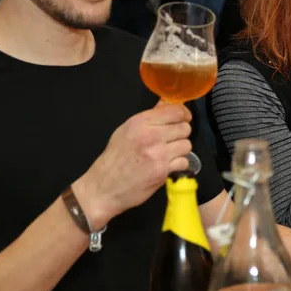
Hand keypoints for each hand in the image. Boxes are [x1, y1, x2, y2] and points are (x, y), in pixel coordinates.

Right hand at [72, 102, 192, 228]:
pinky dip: (178, 164)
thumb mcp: (126, 131)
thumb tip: (167, 103)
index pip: (176, 111)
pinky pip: (184, 162)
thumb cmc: (115, 158)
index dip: (184, 114)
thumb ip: (150, 117)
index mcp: (140, 122)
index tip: (184, 119)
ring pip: (187, 145)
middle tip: (170, 140)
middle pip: (185, 128)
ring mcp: (158, 154)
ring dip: (180, 150)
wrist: (103, 188)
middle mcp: (151, 135)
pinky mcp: (162, 171)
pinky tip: (166, 165)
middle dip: (180, 134)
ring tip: (167, 154)